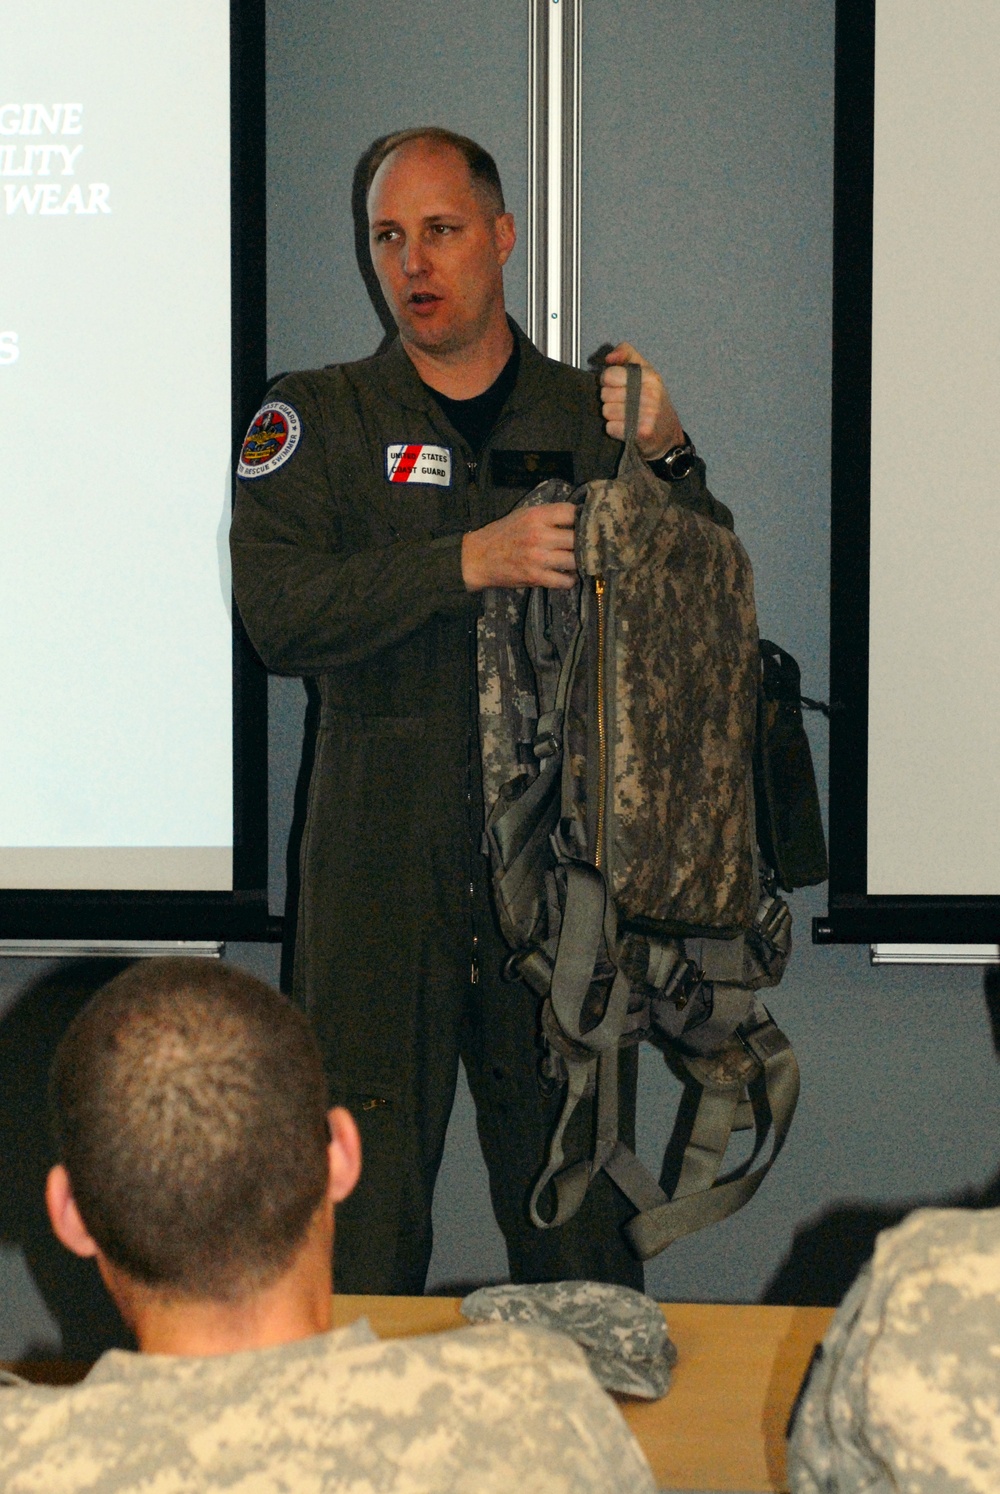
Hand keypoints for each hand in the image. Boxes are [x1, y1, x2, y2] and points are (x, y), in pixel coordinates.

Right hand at [462, 503, 577, 590]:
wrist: (478, 558)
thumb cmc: (503, 534)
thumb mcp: (523, 514)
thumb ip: (548, 515)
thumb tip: (577, 516)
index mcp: (536, 516)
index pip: (572, 513)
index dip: (583, 518)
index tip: (586, 524)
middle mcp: (539, 535)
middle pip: (578, 537)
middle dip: (585, 542)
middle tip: (588, 545)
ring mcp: (538, 557)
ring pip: (575, 560)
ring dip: (580, 562)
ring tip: (578, 561)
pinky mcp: (535, 577)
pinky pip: (565, 581)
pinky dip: (570, 579)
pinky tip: (567, 575)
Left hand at [600, 342, 683, 458]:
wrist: (667, 433)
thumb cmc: (652, 400)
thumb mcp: (644, 371)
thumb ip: (626, 354)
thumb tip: (609, 358)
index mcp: (649, 376)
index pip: (609, 375)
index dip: (607, 381)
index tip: (616, 386)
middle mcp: (650, 394)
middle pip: (605, 394)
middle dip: (609, 399)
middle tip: (623, 403)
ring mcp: (648, 414)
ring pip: (606, 411)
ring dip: (612, 415)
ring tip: (625, 416)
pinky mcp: (642, 432)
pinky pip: (610, 428)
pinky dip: (615, 430)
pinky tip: (626, 427)